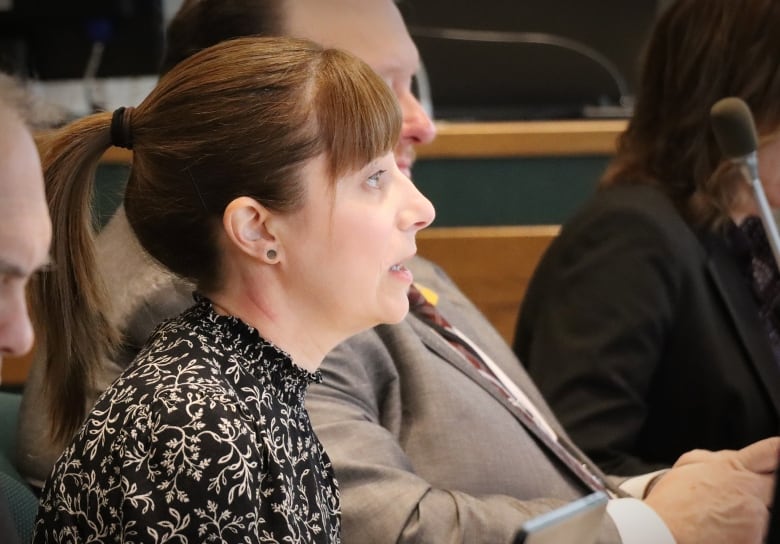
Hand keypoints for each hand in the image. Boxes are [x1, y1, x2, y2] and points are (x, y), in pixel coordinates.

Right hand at [644, 436, 778, 543]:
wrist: (662, 532)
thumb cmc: (670, 503)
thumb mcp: (687, 466)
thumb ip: (717, 458)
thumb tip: (734, 457)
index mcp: (733, 467)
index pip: (771, 452)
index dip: (779, 450)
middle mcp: (750, 491)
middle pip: (774, 486)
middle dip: (764, 489)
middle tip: (740, 495)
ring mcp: (756, 517)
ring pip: (766, 514)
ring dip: (750, 516)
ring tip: (721, 519)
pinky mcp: (755, 540)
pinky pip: (759, 534)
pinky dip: (744, 534)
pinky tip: (723, 532)